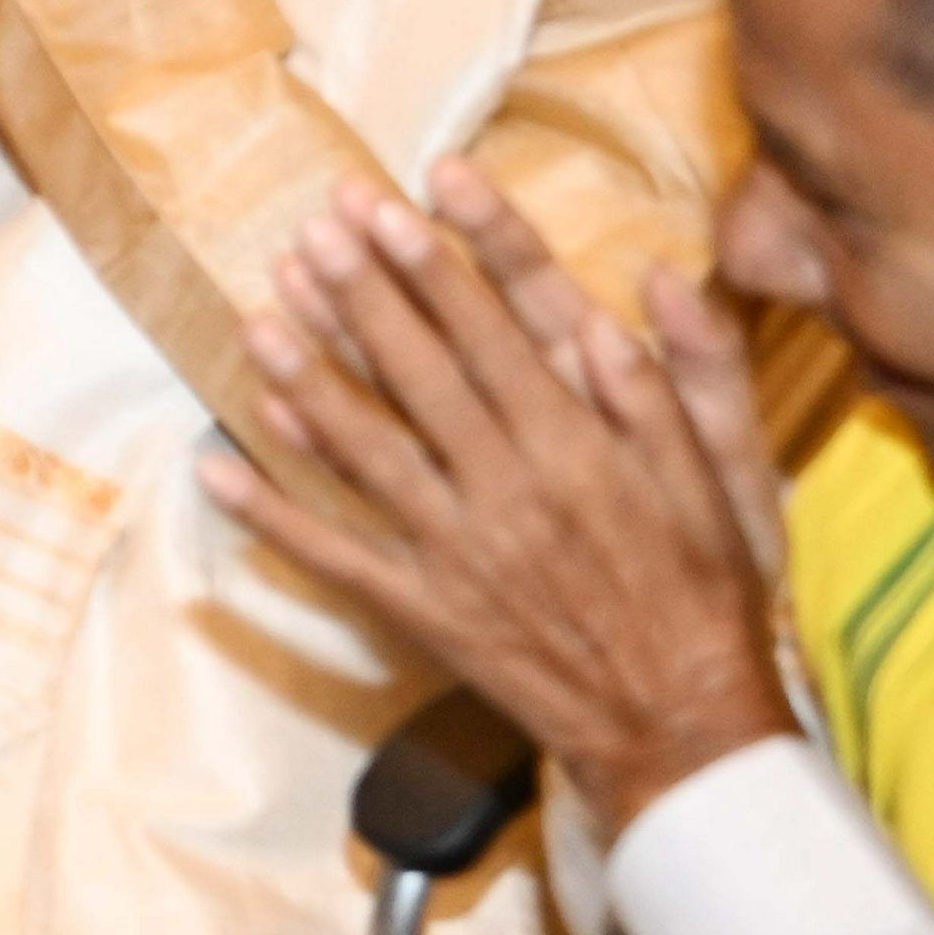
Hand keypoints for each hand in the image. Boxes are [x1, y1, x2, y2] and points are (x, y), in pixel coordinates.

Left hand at [203, 164, 796, 837]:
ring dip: (307, 385)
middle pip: (419, 381)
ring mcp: (456, 553)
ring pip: (366, 455)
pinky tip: (214, 470)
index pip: (491, 342)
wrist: (679, 724)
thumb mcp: (718, 487)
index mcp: (578, 455)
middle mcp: (507, 495)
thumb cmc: (703, 594)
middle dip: (361, 301)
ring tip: (255, 319)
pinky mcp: (423, 608)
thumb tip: (626, 303)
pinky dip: (273, 514)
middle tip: (311, 233)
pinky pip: (335, 554)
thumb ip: (670, 392)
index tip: (387, 210)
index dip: (435, 271)